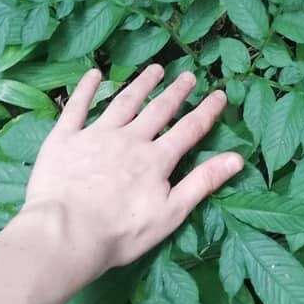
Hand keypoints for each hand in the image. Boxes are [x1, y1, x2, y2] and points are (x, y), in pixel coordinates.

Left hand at [21, 65, 242, 284]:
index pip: (189, 129)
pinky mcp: (65, 138)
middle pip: (158, 109)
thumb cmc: (121, 232)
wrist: (66, 233)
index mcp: (156, 159)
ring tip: (154, 69)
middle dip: (176, 92)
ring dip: (141, 84)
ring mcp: (96, 135)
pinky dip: (86, 89)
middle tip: (188, 75)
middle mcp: (130, 139)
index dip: (206, 111)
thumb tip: (237, 158)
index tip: (219, 93)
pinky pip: (77, 107)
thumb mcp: (171, 213)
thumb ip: (203, 182)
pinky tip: (94, 74)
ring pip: (124, 102)